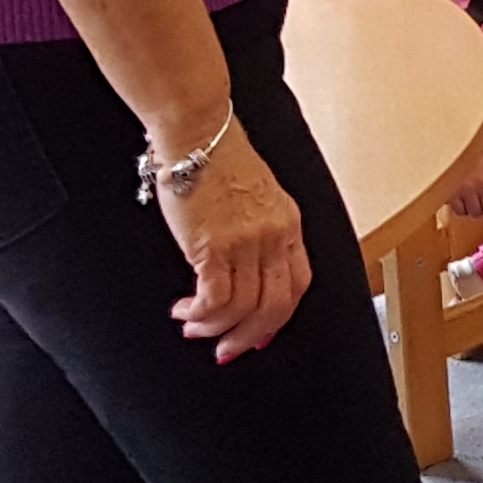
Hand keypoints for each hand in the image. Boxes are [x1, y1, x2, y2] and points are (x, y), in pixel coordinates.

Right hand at [157, 120, 312, 361]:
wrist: (198, 133)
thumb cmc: (220, 159)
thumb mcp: (258, 196)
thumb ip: (260, 230)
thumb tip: (247, 268)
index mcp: (290, 224)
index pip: (299, 283)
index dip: (280, 316)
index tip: (261, 334)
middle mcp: (274, 236)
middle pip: (275, 306)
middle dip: (250, 337)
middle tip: (226, 349)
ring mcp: (247, 242)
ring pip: (242, 309)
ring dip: (214, 328)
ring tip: (193, 326)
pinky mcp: (213, 246)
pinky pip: (214, 299)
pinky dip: (198, 314)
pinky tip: (183, 311)